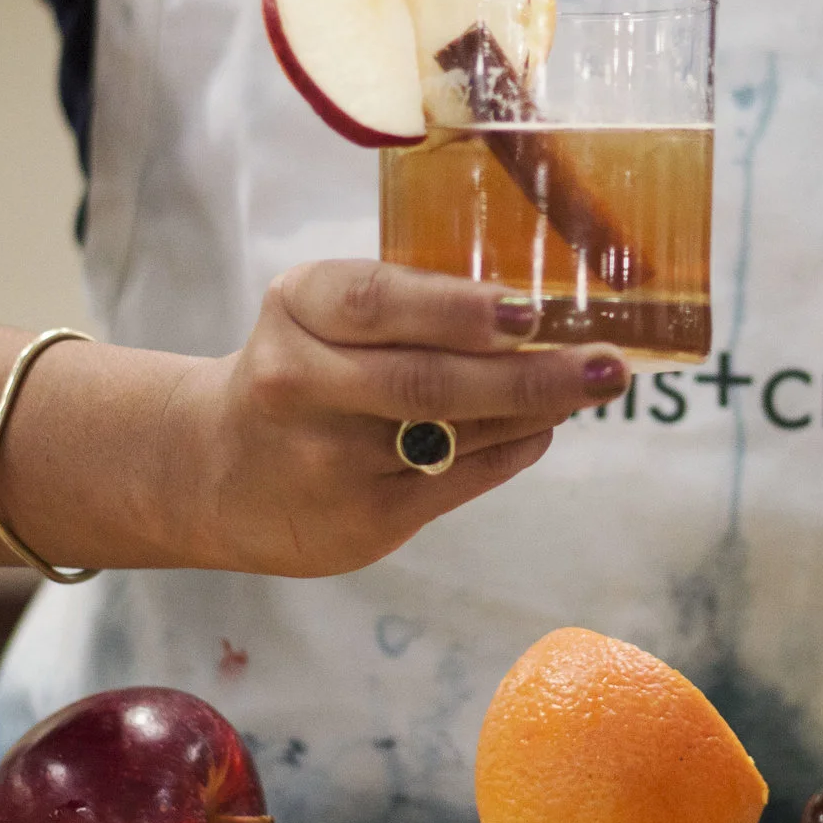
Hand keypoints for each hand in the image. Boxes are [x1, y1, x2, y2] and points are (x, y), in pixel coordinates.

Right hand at [159, 261, 628, 577]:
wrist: (214, 472)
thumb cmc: (300, 370)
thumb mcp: (321, 315)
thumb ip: (406, 304)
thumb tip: (535, 308)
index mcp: (296, 310)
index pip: (377, 301)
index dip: (458, 308)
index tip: (529, 312)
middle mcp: (300, 382)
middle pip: (430, 379)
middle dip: (534, 373)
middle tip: (607, 364)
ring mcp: (328, 460)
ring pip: (454, 432)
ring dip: (536, 408)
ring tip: (591, 386)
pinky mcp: (360, 520)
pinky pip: (458, 480)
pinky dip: (512, 449)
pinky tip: (542, 428)